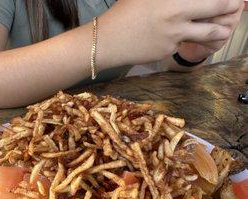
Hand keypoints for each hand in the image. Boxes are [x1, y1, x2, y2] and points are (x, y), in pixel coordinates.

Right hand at [98, 0, 242, 68]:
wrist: (109, 39)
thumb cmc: (125, 12)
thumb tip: (189, 2)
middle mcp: (178, 9)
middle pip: (218, 5)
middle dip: (232, 5)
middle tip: (238, 5)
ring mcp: (176, 31)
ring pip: (210, 31)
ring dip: (222, 29)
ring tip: (225, 28)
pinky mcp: (170, 49)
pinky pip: (189, 44)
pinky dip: (194, 41)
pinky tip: (192, 39)